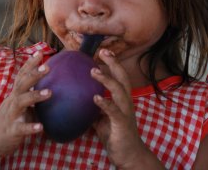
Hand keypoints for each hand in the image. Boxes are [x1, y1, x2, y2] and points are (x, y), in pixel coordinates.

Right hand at [0, 51, 51, 156]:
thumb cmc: (12, 118)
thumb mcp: (21, 104)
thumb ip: (34, 95)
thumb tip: (57, 87)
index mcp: (16, 94)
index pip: (22, 76)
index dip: (29, 64)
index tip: (39, 52)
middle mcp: (13, 101)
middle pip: (22, 84)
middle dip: (34, 75)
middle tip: (47, 67)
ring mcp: (11, 115)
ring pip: (20, 102)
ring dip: (35, 96)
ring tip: (50, 92)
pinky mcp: (11, 131)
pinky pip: (21, 128)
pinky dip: (30, 127)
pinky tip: (41, 127)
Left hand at [91, 49, 153, 168]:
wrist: (129, 155)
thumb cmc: (115, 134)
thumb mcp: (102, 118)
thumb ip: (95, 107)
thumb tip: (78, 98)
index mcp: (122, 98)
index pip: (120, 76)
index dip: (113, 62)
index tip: (104, 51)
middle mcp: (126, 101)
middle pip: (122, 77)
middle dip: (113, 63)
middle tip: (102, 51)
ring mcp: (126, 111)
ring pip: (119, 90)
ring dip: (107, 79)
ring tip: (94, 71)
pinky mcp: (122, 124)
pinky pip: (114, 111)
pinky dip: (105, 102)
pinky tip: (95, 97)